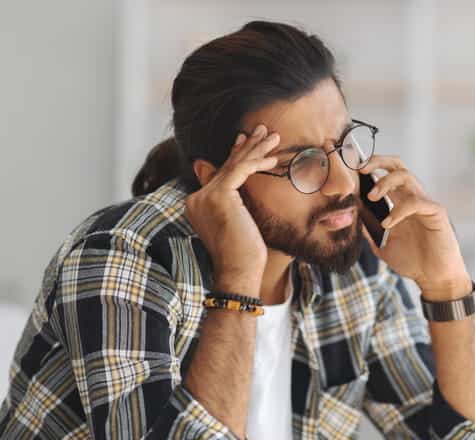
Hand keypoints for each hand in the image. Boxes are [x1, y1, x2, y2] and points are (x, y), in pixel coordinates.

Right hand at [184, 125, 279, 290]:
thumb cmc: (243, 254)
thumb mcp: (238, 223)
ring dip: (256, 148)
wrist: (238, 271)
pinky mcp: (219, 195)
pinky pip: (241, 171)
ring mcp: (205, 196)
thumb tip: (241, 193)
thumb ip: (234, 202)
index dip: (234, 155)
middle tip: (262, 129)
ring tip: (273, 135)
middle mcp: (196, 198)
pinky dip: (258, 162)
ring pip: (234, 165)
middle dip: (246, 146)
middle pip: (226, 165)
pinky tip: (274, 158)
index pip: (219, 173)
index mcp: (197, 203)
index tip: (245, 140)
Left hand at [359, 155, 470, 297]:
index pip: (386, 174)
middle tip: (361, 169)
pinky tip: (388, 224)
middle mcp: (413, 198)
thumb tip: (351, 217)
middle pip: (397, 165)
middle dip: (377, 161)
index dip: (370, 167)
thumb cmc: (412, 261)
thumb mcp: (382, 245)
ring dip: (385, 182)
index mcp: (400, 202)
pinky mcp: (436, 213)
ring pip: (406, 176)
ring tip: (371, 197)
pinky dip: (399, 209)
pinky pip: (417, 201)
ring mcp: (425, 203)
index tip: (351, 169)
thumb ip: (369, 230)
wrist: (433, 278)